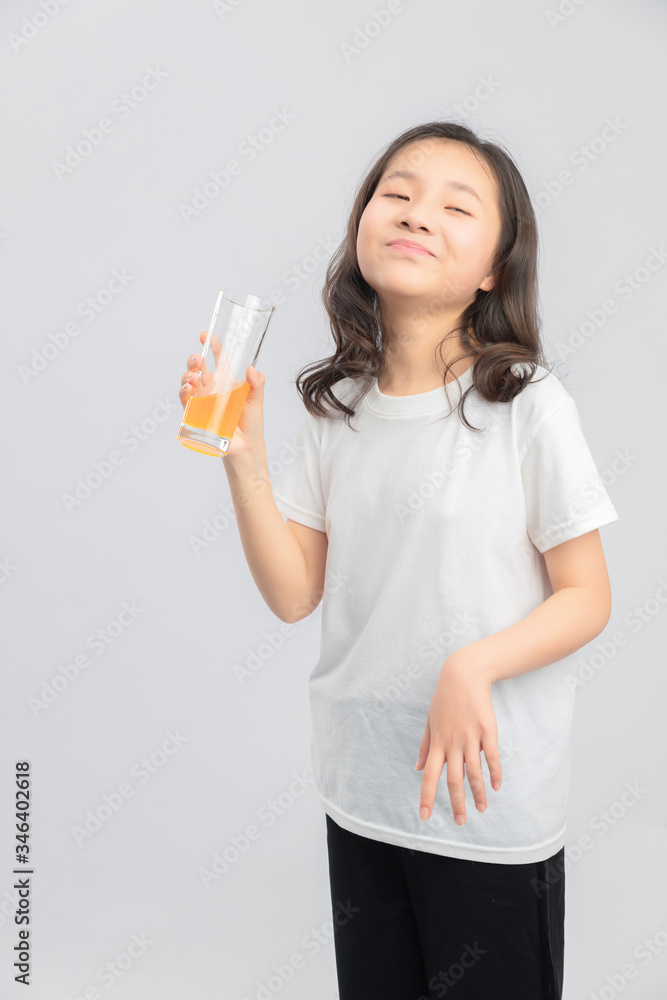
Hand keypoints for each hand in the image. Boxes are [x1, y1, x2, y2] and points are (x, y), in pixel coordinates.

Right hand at [179, 331, 266, 462]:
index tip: (205, 336)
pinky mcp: (197, 415)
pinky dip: (184, 394)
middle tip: (198, 358)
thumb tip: (252, 369)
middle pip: (198, 368)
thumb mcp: (257, 401)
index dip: (212, 347)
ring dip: (187, 376)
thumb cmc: (252, 424)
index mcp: (227, 382)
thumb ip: (257, 384)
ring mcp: (203, 401)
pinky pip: (186, 402)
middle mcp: (212, 389)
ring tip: (193, 376)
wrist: (246, 448)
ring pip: (188, 382)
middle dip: (194, 360)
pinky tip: (188, 389)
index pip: (218, 360)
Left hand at [415, 650, 501, 824]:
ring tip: (481, 809)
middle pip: (453, 780)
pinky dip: (494, 773)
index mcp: (437, 743)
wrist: (463, 675)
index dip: (427, 797)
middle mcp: (452, 743)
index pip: (430, 776)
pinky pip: (491, 756)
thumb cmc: (444, 699)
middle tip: (460, 822)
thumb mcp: (430, 721)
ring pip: (473, 772)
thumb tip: (418, 768)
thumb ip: (425, 746)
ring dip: (477, 793)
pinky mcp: (487, 730)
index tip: (425, 816)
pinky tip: (496, 786)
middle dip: (456, 803)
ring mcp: (470, 737)